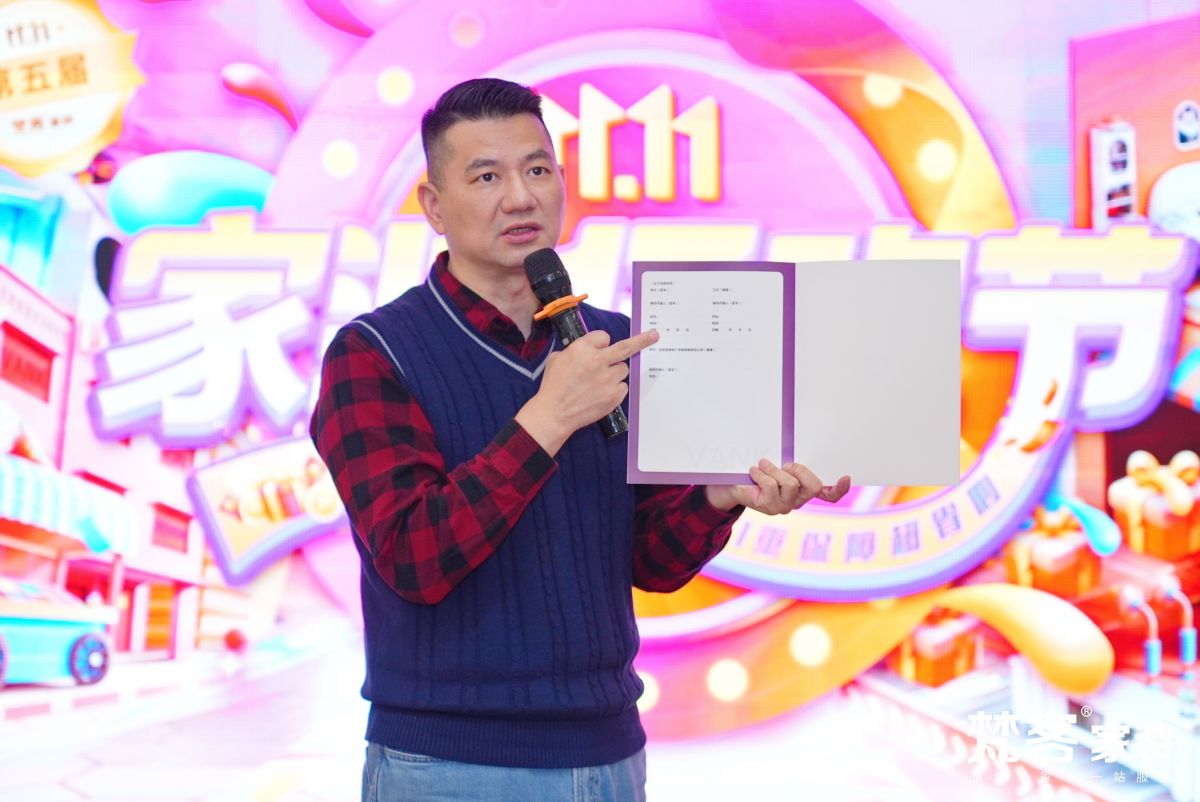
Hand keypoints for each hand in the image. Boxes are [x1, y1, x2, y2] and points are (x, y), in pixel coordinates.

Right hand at [516, 329, 659, 455]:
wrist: (554, 412)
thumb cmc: (553, 386)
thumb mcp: (557, 358)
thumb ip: (576, 350)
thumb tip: (587, 349)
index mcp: (583, 348)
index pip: (604, 337)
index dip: (601, 343)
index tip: (601, 348)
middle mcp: (598, 361)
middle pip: (626, 347)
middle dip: (642, 340)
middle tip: (654, 335)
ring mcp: (608, 379)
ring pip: (623, 369)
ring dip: (614, 373)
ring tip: (598, 383)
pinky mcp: (614, 395)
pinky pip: (623, 386)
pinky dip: (615, 389)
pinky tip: (600, 394)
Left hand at [706, 459, 850, 513]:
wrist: (732, 484)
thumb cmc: (757, 470)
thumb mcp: (776, 462)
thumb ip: (789, 459)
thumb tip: (794, 440)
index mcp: (804, 490)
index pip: (828, 495)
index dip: (839, 489)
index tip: (845, 477)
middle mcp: (798, 501)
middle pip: (813, 486)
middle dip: (800, 469)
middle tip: (786, 463)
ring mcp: (784, 506)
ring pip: (791, 484)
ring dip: (775, 470)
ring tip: (762, 465)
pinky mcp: (770, 507)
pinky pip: (772, 486)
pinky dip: (762, 474)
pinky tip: (754, 471)